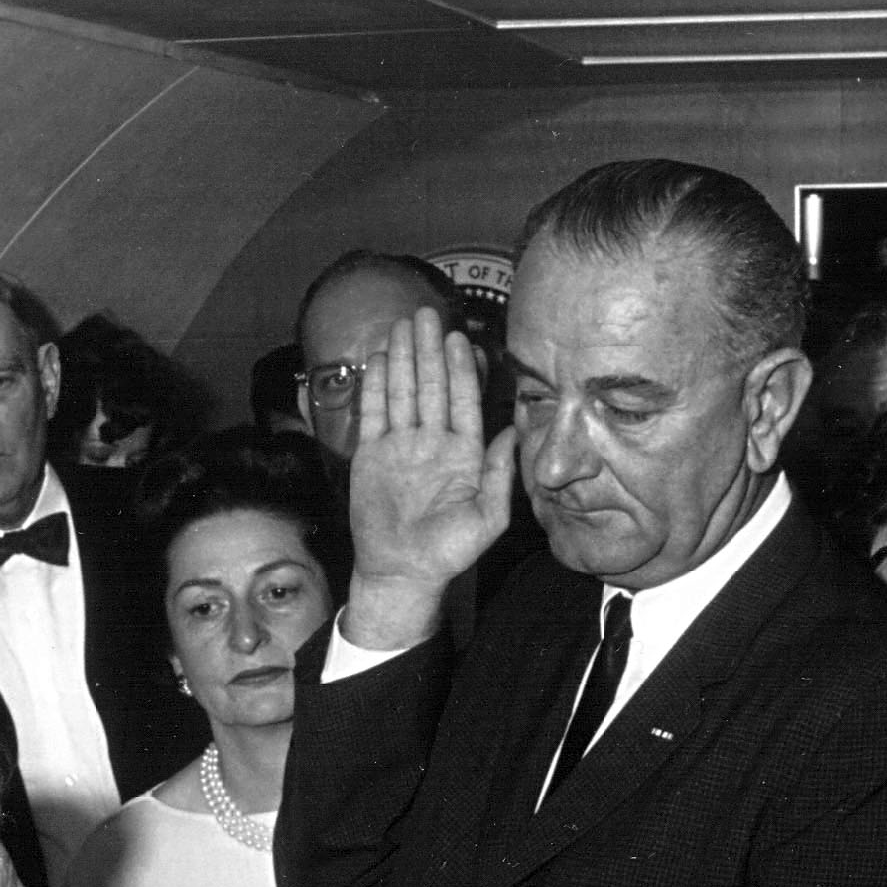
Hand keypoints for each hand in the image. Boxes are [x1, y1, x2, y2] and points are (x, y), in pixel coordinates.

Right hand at [342, 311, 516, 651]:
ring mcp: (401, 446)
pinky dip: (377, 385)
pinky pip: (375, 412)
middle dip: (430, 350)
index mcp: (464, 453)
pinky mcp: (372, 454)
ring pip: (403, 392)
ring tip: (403, 325)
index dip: (461, 369)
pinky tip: (381, 358)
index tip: (459, 338)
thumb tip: (515, 430)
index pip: (462, 401)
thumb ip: (501, 474)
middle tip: (427, 314)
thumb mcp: (487, 518)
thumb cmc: (449, 553)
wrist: (401, 572)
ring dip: (404, 358)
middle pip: (432, 387)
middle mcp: (433, 442)